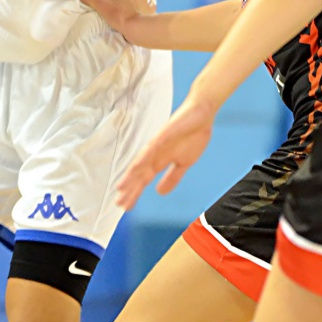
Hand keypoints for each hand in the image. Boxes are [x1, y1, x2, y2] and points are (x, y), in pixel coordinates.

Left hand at [116, 94, 216, 209]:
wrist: (202, 115)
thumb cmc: (193, 135)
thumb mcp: (184, 163)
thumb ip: (172, 177)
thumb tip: (160, 192)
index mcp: (160, 161)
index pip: (144, 180)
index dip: (135, 193)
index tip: (127, 207)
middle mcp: (154, 154)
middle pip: (139, 175)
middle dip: (130, 190)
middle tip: (119, 204)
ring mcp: (157, 145)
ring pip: (141, 163)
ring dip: (131, 176)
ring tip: (121, 188)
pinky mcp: (162, 135)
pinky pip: (151, 148)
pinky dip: (143, 159)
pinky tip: (135, 168)